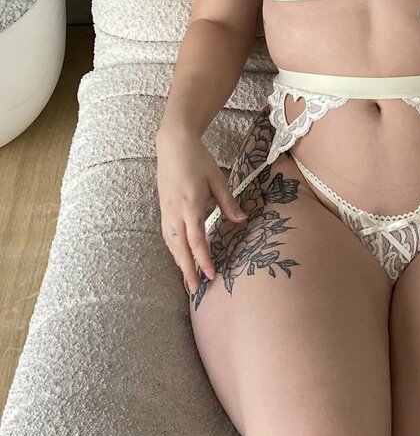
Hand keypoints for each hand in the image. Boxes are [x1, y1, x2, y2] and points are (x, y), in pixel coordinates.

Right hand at [156, 125, 247, 294]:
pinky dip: (174, 250)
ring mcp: (166, 211)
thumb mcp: (218, 178)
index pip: (197, 239)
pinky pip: (167, 235)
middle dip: (188, 270)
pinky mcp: (163, 209)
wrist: (173, 144)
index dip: (204, 259)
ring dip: (179, 263)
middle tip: (195, 290)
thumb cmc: (198, 159)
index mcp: (191, 204)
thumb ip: (228, 202)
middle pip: (180, 248)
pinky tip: (180, 257)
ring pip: (171, 244)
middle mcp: (175, 212)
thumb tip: (241, 220)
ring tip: (188, 279)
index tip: (211, 275)